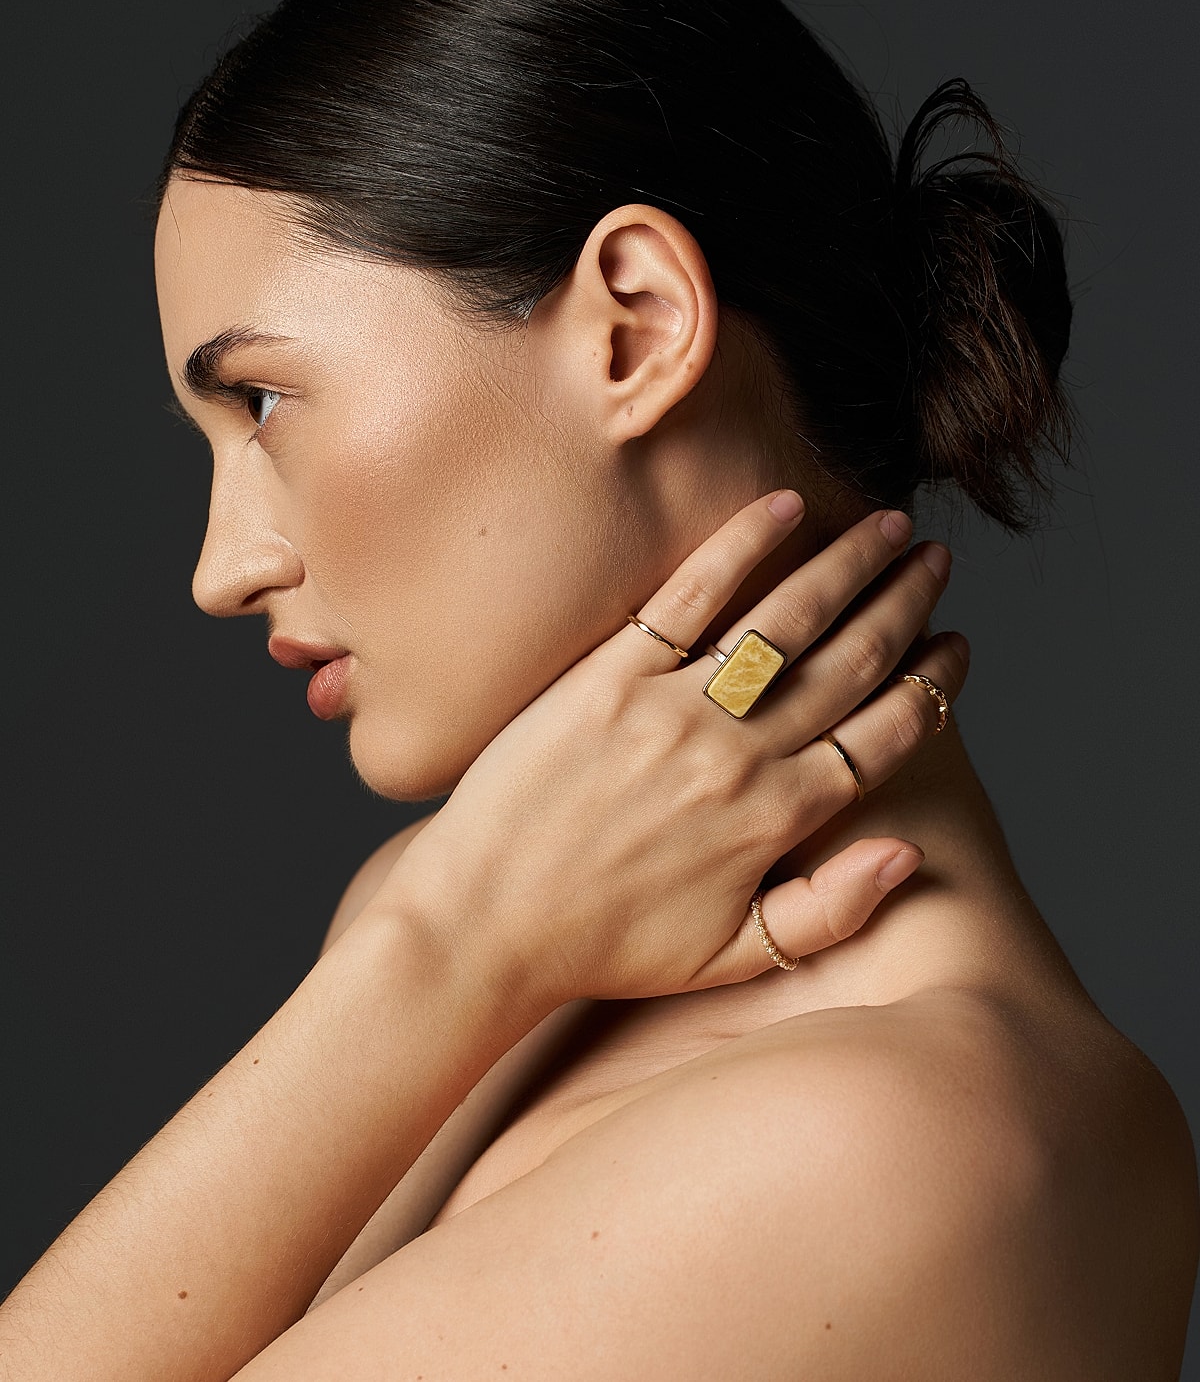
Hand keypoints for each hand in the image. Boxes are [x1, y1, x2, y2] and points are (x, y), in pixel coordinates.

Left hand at [384, 491, 967, 1011]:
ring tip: (887, 525)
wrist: (484, 924)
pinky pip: (690, 596)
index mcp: (774, 822)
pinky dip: (742, 546)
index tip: (957, 647)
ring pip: (786, 620)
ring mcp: (673, 709)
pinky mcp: (609, 676)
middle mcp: (737, 756)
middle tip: (935, 561)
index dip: (932, 687)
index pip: (882, 736)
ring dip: (848, 565)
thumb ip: (827, 912)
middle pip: (849, 663)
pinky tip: (784, 507)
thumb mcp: (729, 959)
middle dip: (905, 605)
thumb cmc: (606, 947)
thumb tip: (910, 854)